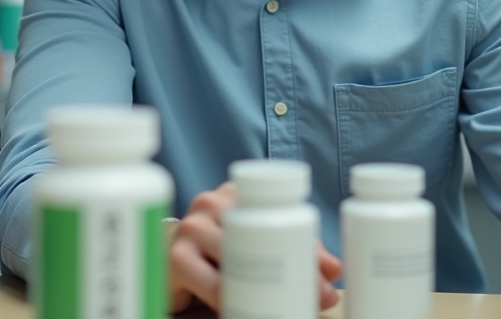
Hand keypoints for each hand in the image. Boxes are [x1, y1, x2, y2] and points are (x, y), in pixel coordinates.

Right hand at [168, 181, 342, 313]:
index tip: (332, 276)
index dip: (309, 246)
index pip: (279, 216)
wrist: (166, 259)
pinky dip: (231, 300)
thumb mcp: (252, 244)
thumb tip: (334, 271)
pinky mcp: (175, 256)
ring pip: (238, 259)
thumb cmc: (214, 251)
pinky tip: (242, 309)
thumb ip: (289, 250)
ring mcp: (191, 227)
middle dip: (295, 270)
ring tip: (287, 309)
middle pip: (261, 236)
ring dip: (266, 290)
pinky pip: (210, 282)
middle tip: (320, 298)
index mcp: (236, 194)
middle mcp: (212, 203)